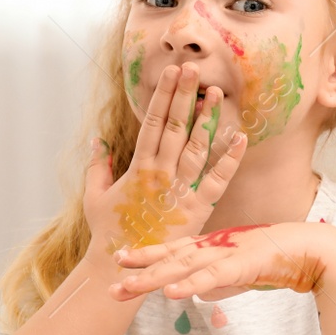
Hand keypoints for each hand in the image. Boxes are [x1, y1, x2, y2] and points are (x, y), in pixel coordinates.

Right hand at [85, 62, 246, 258]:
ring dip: (206, 118)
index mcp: (137, 167)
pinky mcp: (196, 210)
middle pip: (175, 126)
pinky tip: (240, 137)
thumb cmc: (108, 232)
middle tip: (194, 67)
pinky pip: (216, 181)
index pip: (153, 121)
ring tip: (216, 92)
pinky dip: (230, 160)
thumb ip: (97, 165)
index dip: (163, 95)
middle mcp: (159, 174)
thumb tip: (97, 139)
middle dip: (185, 95)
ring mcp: (179, 191)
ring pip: (196, 147)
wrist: (120, 267)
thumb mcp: (94, 195)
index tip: (171, 71)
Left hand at [109, 221, 335, 302]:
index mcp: (212, 246)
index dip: (145, 255)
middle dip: (138, 271)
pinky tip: (172, 293)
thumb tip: (196, 292)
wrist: (313, 250)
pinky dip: (190, 284)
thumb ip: (215, 281)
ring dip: (154, 278)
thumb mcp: (240, 272)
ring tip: (128, 288)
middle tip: (110, 285)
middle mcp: (213, 247)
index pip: (172, 251)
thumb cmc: (279, 259)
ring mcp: (226, 253)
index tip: (119, 259)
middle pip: (169, 260)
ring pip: (183, 267)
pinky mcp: (243, 264)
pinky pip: (212, 277)